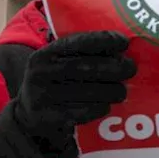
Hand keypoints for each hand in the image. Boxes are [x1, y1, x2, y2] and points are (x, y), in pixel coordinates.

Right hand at [13, 31, 135, 157]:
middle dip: (112, 67)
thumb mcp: (56, 65)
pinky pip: (80, 112)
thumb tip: (120, 51)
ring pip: (85, 92)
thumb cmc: (53, 84)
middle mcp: (40, 73)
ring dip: (110, 91)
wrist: (27, 114)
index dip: (102, 40)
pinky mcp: (48, 117)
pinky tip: (106, 107)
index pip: (76, 42)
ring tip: (122, 91)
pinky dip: (98, 109)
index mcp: (44, 54)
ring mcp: (42, 96)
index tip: (124, 42)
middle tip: (131, 68)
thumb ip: (79, 56)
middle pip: (83, 67)